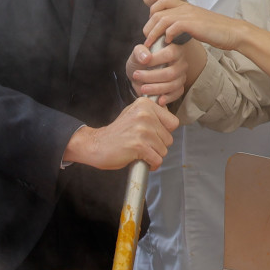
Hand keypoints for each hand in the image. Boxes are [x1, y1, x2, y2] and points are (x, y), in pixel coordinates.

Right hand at [63, 98, 177, 170]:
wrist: (96, 145)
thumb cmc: (117, 133)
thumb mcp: (134, 114)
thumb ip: (152, 114)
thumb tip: (171, 120)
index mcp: (145, 105)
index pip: (173, 122)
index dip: (164, 132)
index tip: (153, 135)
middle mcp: (145, 114)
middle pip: (169, 138)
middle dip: (158, 145)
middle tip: (143, 145)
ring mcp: (142, 130)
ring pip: (163, 150)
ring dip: (154, 155)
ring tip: (141, 152)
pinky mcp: (139, 145)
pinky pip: (157, 160)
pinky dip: (151, 164)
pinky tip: (142, 160)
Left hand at [126, 42, 188, 105]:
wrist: (139, 75)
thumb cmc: (140, 61)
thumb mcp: (137, 53)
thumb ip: (140, 51)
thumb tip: (146, 58)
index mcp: (174, 48)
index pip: (170, 54)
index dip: (156, 59)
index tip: (143, 63)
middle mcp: (181, 62)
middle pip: (170, 72)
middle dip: (152, 76)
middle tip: (137, 76)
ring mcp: (181, 76)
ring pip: (173, 85)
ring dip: (157, 88)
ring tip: (143, 88)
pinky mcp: (179, 87)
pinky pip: (177, 94)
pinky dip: (168, 98)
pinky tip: (159, 100)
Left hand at [145, 0, 245, 52]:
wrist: (233, 32)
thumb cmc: (216, 31)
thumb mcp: (196, 25)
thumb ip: (183, 25)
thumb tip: (170, 33)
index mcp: (185, 6)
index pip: (162, 1)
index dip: (152, 13)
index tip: (151, 28)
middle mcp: (185, 7)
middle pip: (157, 10)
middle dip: (148, 26)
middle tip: (147, 39)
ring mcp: (189, 14)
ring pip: (162, 18)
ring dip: (153, 32)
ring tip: (151, 43)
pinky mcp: (194, 24)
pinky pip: (174, 26)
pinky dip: (167, 34)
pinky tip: (168, 42)